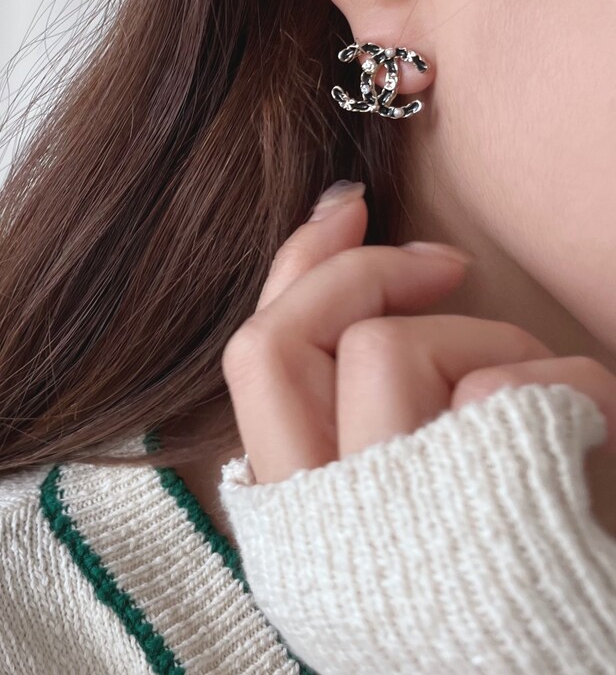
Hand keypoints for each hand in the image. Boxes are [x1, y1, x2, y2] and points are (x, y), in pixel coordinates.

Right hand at [221, 180, 615, 532]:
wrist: (562, 665)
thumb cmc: (490, 564)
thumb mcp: (396, 474)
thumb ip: (345, 385)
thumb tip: (342, 228)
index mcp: (296, 509)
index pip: (253, 359)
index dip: (295, 266)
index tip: (348, 206)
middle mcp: (324, 521)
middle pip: (284, 340)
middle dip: (363, 273)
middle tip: (444, 263)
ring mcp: (397, 525)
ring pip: (388, 352)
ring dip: (483, 339)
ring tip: (538, 387)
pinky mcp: (484, 533)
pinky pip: (500, 395)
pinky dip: (564, 381)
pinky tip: (591, 424)